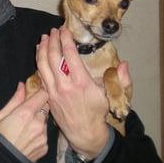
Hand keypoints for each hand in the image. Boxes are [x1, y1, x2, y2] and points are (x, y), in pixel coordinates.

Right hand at [0, 82, 48, 162]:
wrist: (1, 162)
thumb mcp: (1, 115)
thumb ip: (15, 99)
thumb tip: (22, 85)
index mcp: (26, 113)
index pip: (43, 95)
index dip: (40, 93)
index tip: (35, 94)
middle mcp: (38, 123)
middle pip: (45, 108)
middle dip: (38, 108)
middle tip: (27, 114)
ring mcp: (43, 136)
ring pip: (45, 122)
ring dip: (39, 122)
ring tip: (25, 129)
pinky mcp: (45, 147)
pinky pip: (45, 135)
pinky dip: (38, 135)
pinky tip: (27, 139)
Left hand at [36, 26, 108, 158]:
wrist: (84, 132)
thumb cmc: (97, 112)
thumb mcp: (111, 95)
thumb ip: (120, 79)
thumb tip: (124, 64)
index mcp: (82, 82)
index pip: (70, 55)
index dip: (66, 40)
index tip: (65, 30)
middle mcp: (65, 85)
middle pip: (54, 57)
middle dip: (53, 41)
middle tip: (54, 31)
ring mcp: (54, 91)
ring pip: (43, 65)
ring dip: (43, 49)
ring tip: (45, 38)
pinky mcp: (48, 96)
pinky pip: (41, 75)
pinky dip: (39, 61)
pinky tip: (39, 53)